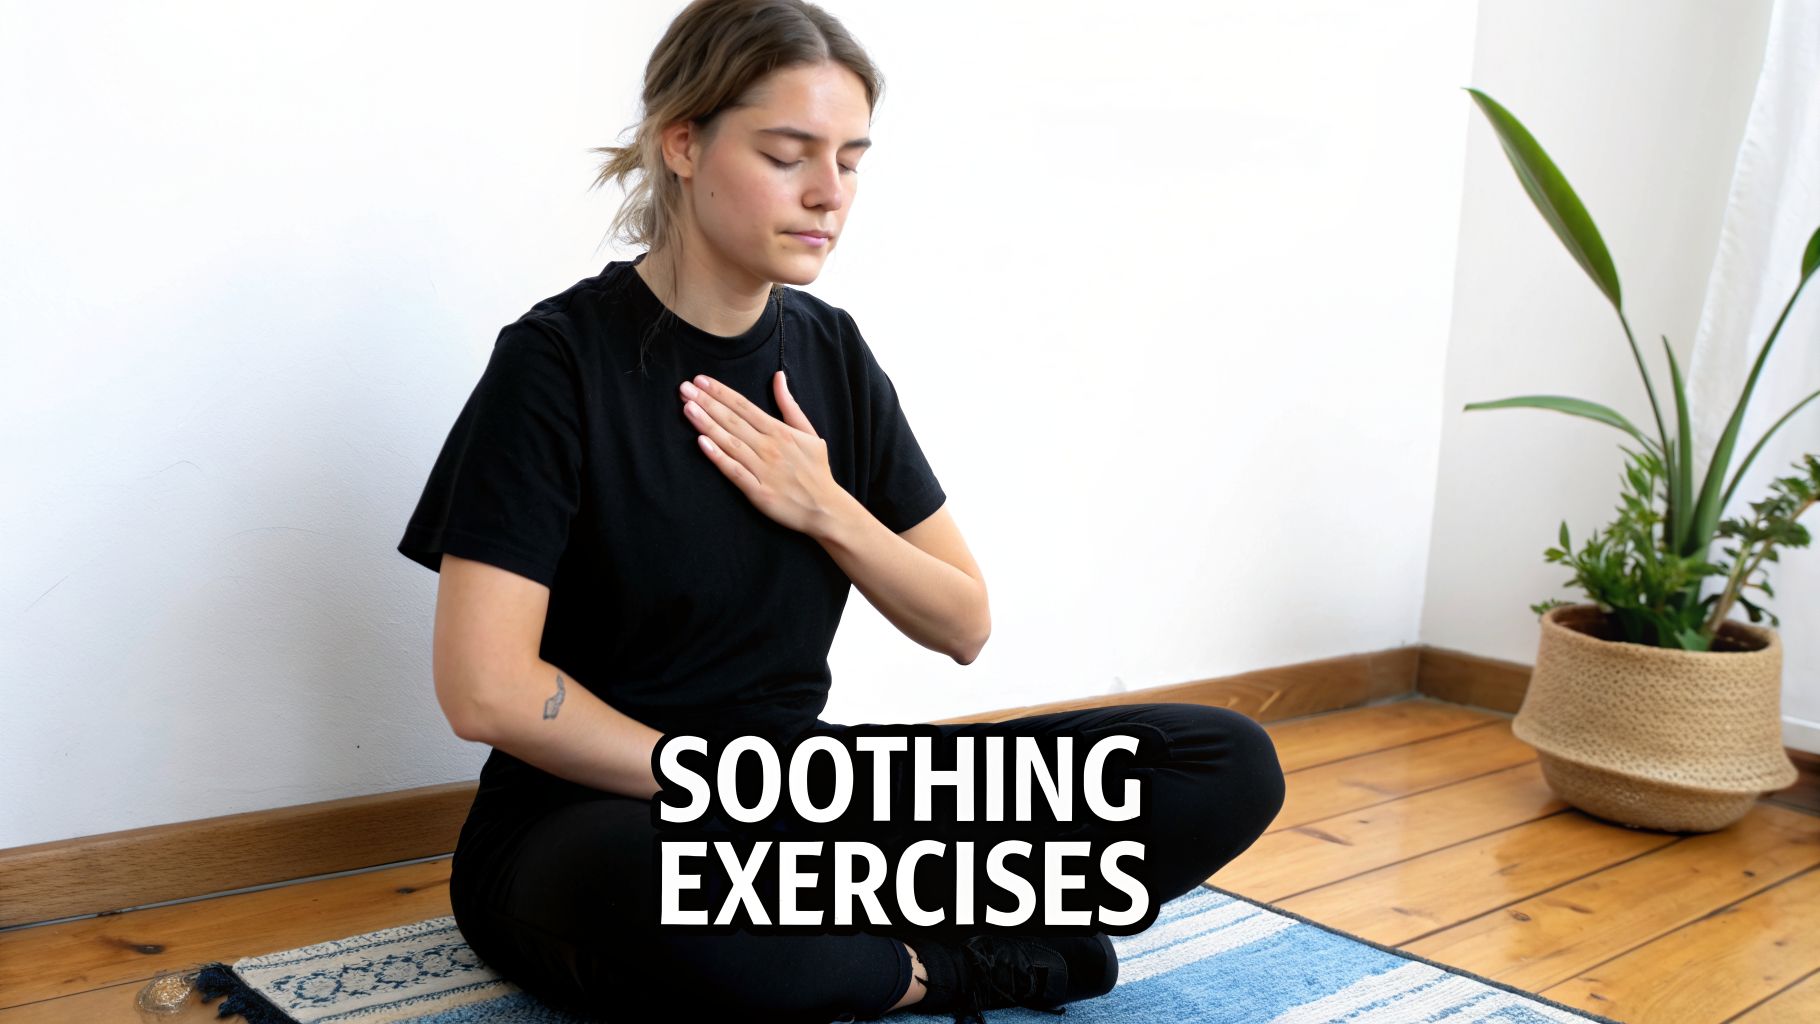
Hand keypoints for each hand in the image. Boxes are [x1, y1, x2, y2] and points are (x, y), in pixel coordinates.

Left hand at [678, 371, 842, 534]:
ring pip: (730, 442)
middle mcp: (769, 446)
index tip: (701, 380)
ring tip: (687, 408)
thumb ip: (789, 405)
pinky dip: (718, 457)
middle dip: (707, 403)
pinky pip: (734, 471)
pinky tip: (701, 443)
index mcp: (779, 431)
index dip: (721, 392)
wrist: (826, 508)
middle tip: (684, 388)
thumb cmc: (816, 470)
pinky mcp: (757, 491)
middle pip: (732, 420)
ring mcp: (762, 469)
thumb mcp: (809, 432)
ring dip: (707, 424)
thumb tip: (778, 377)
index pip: (744, 406)